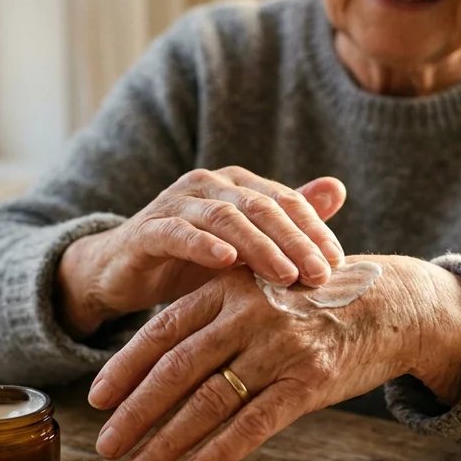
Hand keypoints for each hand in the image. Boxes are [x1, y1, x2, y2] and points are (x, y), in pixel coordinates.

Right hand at [57, 167, 347, 337]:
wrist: (122, 273)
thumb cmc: (190, 262)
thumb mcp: (244, 248)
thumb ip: (286, 221)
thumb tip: (337, 188)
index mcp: (236, 185)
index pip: (285, 200)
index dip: (314, 229)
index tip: (339, 264)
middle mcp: (208, 185)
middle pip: (261, 207)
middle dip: (295, 240)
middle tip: (321, 273)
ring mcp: (175, 203)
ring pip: (225, 218)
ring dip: (259, 246)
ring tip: (286, 274)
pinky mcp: (147, 229)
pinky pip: (177, 232)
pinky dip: (203, 245)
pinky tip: (227, 262)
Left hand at [87, 255, 460, 460]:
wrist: (392, 301)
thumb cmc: (315, 297)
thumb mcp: (261, 285)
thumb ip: (216, 311)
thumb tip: (159, 352)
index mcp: (231, 286)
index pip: (163, 331)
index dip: (125, 367)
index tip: (97, 398)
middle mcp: (251, 314)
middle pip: (177, 369)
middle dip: (135, 412)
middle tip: (106, 444)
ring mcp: (280, 348)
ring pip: (210, 401)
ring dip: (168, 440)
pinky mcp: (309, 381)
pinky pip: (255, 423)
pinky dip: (220, 451)